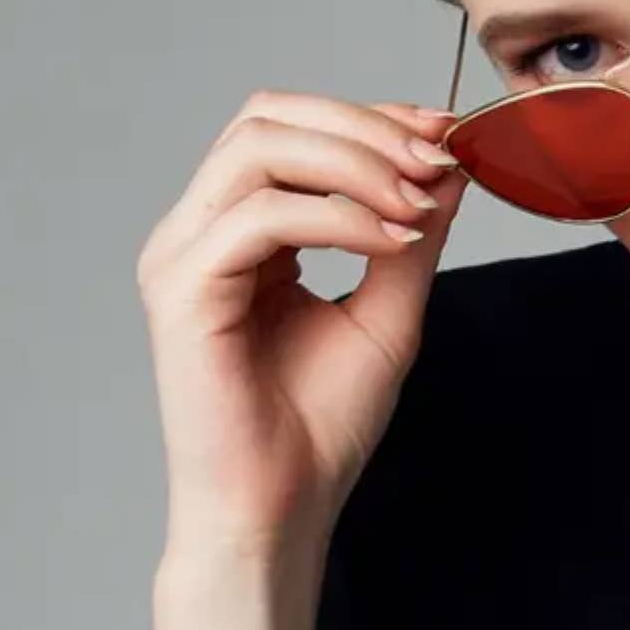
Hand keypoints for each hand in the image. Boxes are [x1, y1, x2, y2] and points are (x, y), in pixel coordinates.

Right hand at [132, 87, 467, 562]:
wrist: (281, 511)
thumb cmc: (317, 430)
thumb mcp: (387, 314)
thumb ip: (408, 237)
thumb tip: (448, 166)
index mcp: (237, 233)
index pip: (289, 131)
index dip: (368, 118)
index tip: (445, 135)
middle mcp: (198, 234)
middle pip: (265, 118)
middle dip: (362, 127)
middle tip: (436, 160)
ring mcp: (182, 258)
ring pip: (258, 150)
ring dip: (354, 162)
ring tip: (418, 202)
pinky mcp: (183, 291)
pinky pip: (260, 216)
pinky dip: (338, 216)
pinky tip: (392, 240)